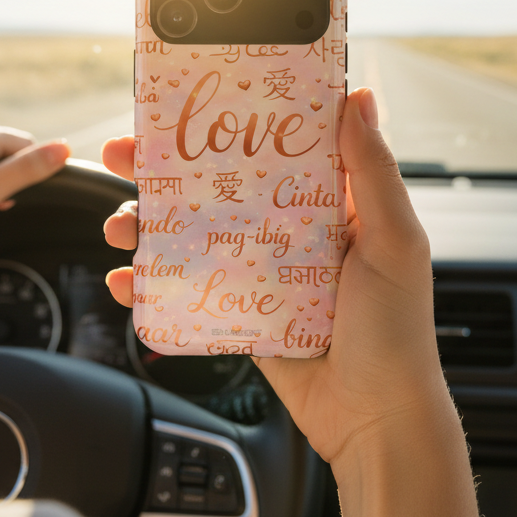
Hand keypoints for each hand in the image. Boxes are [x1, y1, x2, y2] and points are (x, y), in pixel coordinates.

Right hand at [101, 89, 476, 516]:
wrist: (376, 420)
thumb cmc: (398, 330)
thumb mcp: (394, 241)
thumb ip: (373, 171)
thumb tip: (358, 96)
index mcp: (330, 201)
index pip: (271, 144)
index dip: (228, 121)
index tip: (185, 102)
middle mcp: (290, 228)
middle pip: (217, 184)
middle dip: (164, 169)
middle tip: (122, 154)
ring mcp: (261, 270)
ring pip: (193, 234)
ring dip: (148, 224)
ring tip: (118, 225)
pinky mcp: (241, 311)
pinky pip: (189, 288)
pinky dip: (152, 283)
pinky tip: (126, 281)